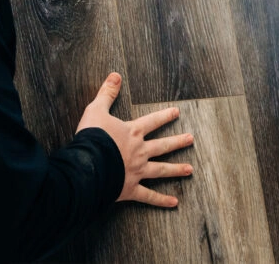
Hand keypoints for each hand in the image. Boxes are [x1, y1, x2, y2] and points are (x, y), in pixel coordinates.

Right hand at [77, 72, 193, 206]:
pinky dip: (161, 200)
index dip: (165, 116)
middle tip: (191, 139)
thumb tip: (115, 75)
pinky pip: (149, 196)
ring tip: (190, 170)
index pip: (152, 121)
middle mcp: (139, 151)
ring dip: (176, 169)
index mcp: (132, 133)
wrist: (86, 165)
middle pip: (162, 146)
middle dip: (178, 142)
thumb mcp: (96, 110)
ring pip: (161, 170)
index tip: (177, 112)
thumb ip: (106, 94)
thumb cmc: (91, 138)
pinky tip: (174, 203)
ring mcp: (137, 171)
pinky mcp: (130, 188)